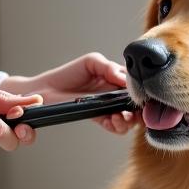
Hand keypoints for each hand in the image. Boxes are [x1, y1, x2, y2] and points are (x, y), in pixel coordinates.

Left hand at [0, 52, 139, 134]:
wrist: (46, 90)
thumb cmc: (68, 74)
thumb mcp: (92, 62)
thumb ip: (109, 68)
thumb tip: (126, 79)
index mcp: (116, 79)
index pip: (137, 86)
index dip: (142, 91)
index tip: (142, 94)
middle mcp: (115, 95)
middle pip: (137, 105)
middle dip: (140, 110)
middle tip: (135, 110)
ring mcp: (108, 108)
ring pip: (129, 118)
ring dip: (129, 120)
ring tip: (120, 116)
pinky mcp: (100, 119)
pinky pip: (116, 126)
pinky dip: (118, 125)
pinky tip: (112, 120)